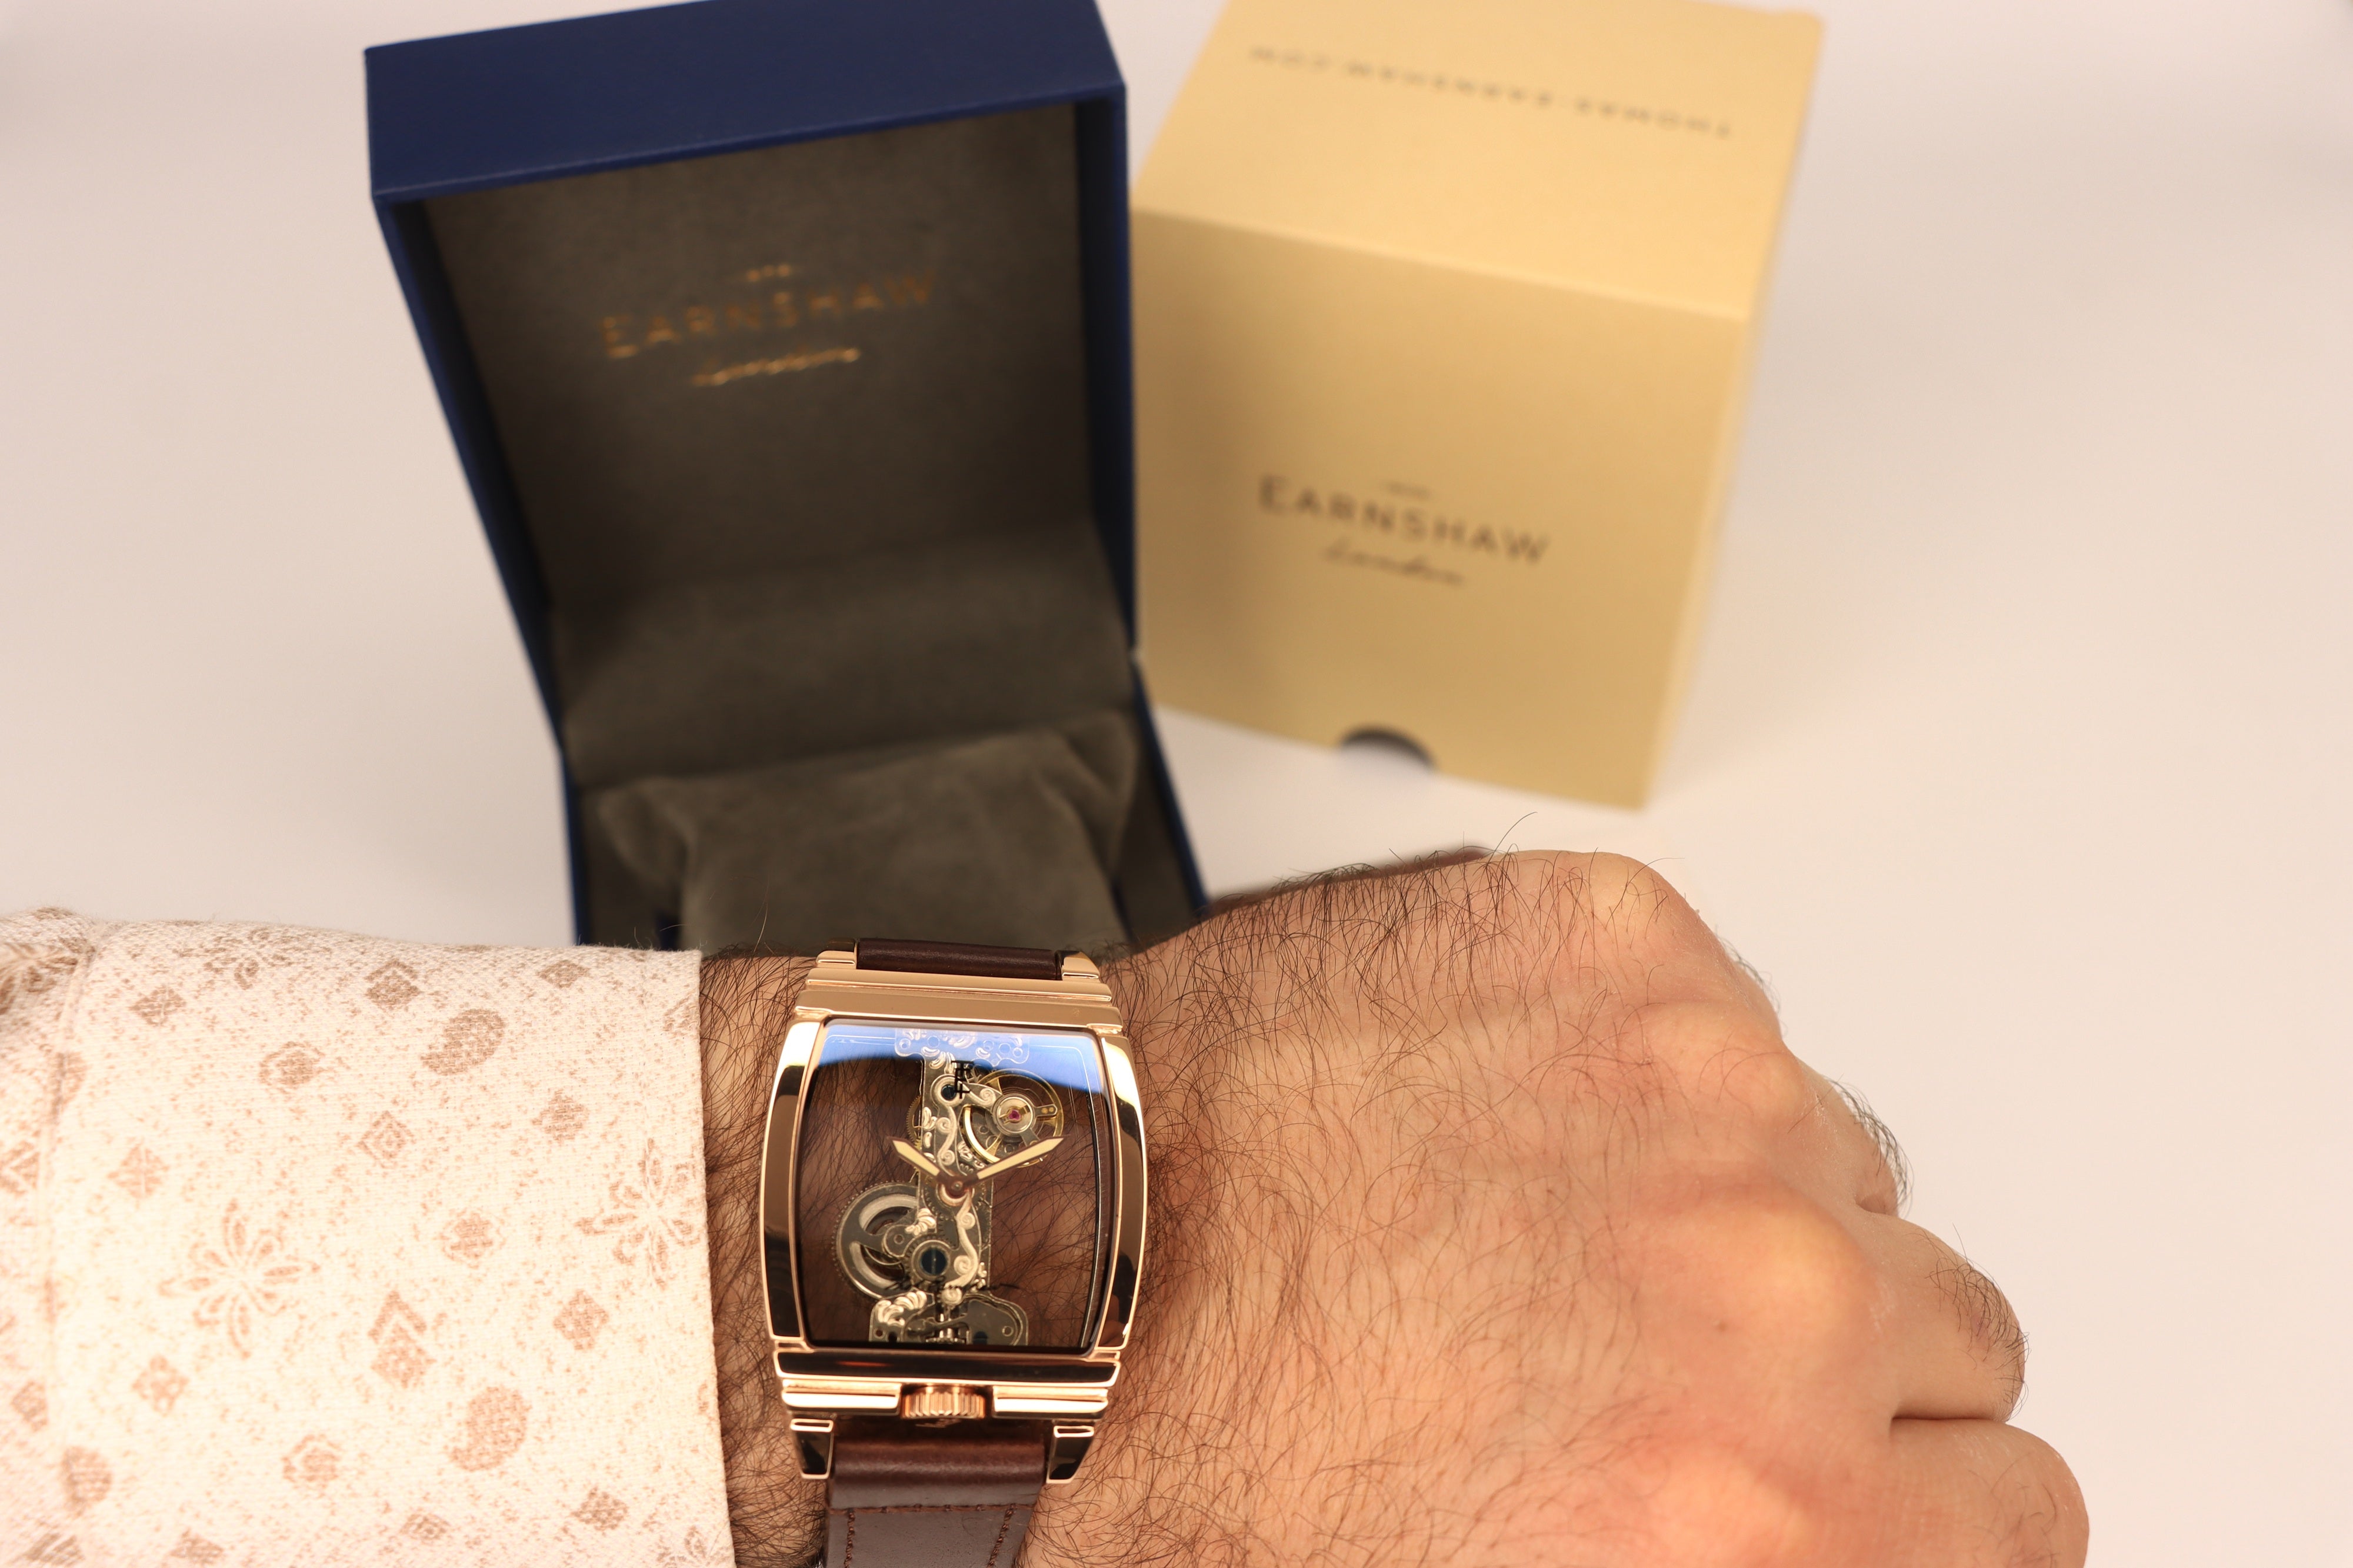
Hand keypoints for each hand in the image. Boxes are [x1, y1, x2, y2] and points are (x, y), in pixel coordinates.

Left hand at [700, 853, 2086, 1565]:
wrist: (1045, 1257)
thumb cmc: (1216, 1458)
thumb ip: (1744, 1552)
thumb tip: (1820, 1524)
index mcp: (1763, 1510)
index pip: (2016, 1510)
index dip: (1921, 1497)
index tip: (1858, 1474)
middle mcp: (1765, 1287)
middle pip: (1948, 1323)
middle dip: (1836, 1352)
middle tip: (1660, 1346)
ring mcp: (1698, 1084)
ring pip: (1839, 1154)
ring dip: (1737, 1195)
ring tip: (1543, 1222)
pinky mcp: (1614, 937)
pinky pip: (1727, 1014)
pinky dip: (1641, 1063)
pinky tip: (1497, 1113)